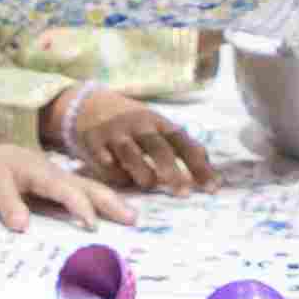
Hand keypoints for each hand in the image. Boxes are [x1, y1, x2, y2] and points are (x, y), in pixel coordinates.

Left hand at [0, 133, 138, 231]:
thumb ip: (8, 204)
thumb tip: (21, 227)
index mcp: (45, 175)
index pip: (68, 191)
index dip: (80, 208)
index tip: (93, 226)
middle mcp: (60, 176)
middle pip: (91, 187)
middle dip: (112, 202)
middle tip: (133, 219)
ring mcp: (64, 179)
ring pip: (93, 188)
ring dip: (114, 202)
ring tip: (134, 217)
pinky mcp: (63, 185)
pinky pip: (87, 192)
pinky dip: (104, 201)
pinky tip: (116, 212)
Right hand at [57, 88, 212, 192]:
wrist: (86, 105)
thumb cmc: (130, 122)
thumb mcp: (155, 125)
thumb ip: (178, 144)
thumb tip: (209, 167)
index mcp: (158, 121)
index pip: (183, 142)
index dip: (198, 165)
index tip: (212, 187)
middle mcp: (138, 125)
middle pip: (158, 147)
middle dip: (172, 171)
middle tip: (183, 194)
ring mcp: (115, 133)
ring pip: (131, 154)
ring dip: (143, 173)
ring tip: (149, 184)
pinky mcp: (93, 143)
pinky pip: (106, 164)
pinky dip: (115, 174)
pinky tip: (120, 178)